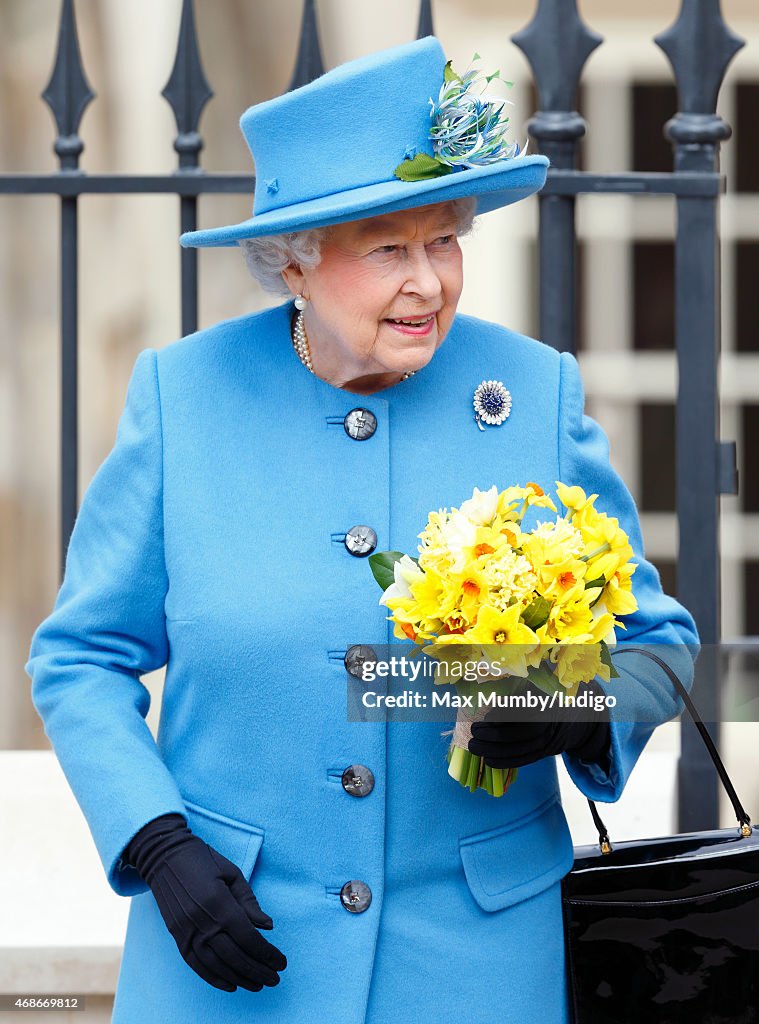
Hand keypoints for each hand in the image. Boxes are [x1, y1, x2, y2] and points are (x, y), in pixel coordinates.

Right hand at [123, 813, 286, 992]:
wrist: (165, 856)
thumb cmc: (203, 859)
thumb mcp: (232, 873)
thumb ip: (249, 902)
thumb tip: (268, 926)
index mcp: (219, 903)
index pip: (248, 937)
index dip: (266, 954)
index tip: (281, 962)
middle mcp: (202, 922)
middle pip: (234, 956)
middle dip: (257, 971)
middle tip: (275, 979)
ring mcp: (187, 931)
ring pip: (216, 965)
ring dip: (239, 978)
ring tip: (257, 985)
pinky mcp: (178, 936)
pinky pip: (196, 964)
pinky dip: (213, 977)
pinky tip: (230, 984)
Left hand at [467, 682, 610, 769]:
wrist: (583, 711)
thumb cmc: (553, 689)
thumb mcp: (541, 679)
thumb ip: (519, 682)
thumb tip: (487, 683)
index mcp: (551, 700)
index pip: (525, 712)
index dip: (504, 716)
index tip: (485, 716)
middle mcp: (554, 722)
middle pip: (522, 735)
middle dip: (494, 735)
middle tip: (473, 731)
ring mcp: (552, 740)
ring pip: (522, 751)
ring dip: (495, 751)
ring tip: (474, 747)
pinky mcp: (547, 752)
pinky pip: (525, 760)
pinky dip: (506, 762)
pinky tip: (488, 760)